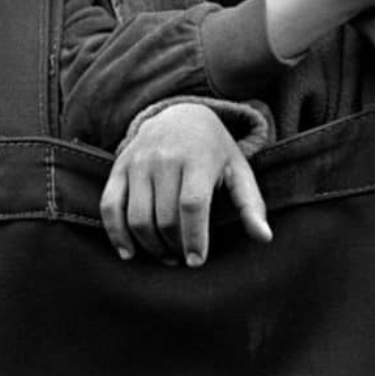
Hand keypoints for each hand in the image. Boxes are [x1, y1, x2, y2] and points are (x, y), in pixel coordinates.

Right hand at [100, 103, 271, 266]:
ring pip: (137, 217)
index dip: (194, 237)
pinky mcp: (119, 167)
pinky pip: (110, 206)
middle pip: (164, 216)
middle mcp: (164, 158)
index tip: (197, 262)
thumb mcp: (238, 170)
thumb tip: (264, 238)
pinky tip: (130, 253)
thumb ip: (251, 204)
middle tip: (184, 258)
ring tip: (167, 255)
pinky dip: (116, 234)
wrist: (179, 113)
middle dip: (174, 246)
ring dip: (151, 245)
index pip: (192, 204)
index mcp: (197, 158)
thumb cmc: (214, 150)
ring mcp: (138, 162)